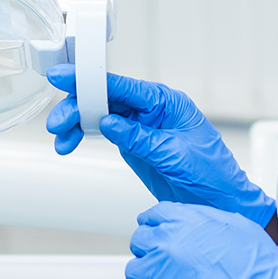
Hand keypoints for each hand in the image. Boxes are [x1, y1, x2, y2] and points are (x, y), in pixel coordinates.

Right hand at [46, 65, 275, 225]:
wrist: (219, 202)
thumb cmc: (211, 173)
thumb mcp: (174, 154)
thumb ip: (140, 138)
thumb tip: (109, 122)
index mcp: (168, 102)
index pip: (125, 86)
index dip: (92, 80)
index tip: (65, 76)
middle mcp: (152, 110)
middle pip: (107, 98)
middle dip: (79, 106)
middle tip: (58, 122)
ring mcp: (141, 126)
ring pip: (100, 114)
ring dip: (77, 123)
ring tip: (61, 139)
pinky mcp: (133, 143)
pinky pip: (103, 132)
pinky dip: (84, 136)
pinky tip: (70, 143)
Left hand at [122, 202, 277, 278]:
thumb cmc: (259, 272)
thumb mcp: (239, 227)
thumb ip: (207, 221)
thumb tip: (195, 225)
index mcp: (186, 220)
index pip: (153, 216)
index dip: (159, 227)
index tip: (162, 237)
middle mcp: (166, 242)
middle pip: (141, 241)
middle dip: (153, 251)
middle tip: (171, 265)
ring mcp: (156, 274)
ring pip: (134, 270)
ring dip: (149, 277)